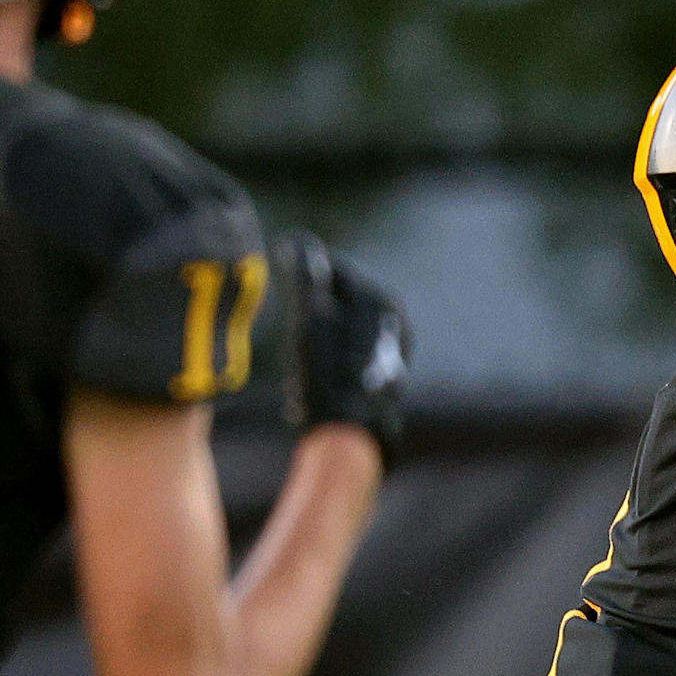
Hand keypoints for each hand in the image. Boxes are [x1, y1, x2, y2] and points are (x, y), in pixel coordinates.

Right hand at [277, 234, 409, 461]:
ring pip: (336, 333)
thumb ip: (303, 276)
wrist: (348, 437)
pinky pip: (343, 360)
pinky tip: (308, 392)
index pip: (330, 271)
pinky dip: (324, 368)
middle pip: (334, 303)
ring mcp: (392, 352)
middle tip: (290, 340)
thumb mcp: (308, 318)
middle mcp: (394, 324)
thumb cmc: (325, 374)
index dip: (300, 281)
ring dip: (312, 346)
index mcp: (381, 301)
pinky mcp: (383, 379)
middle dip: (308, 318)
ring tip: (298, 371)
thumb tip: (294, 239)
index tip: (281, 299)